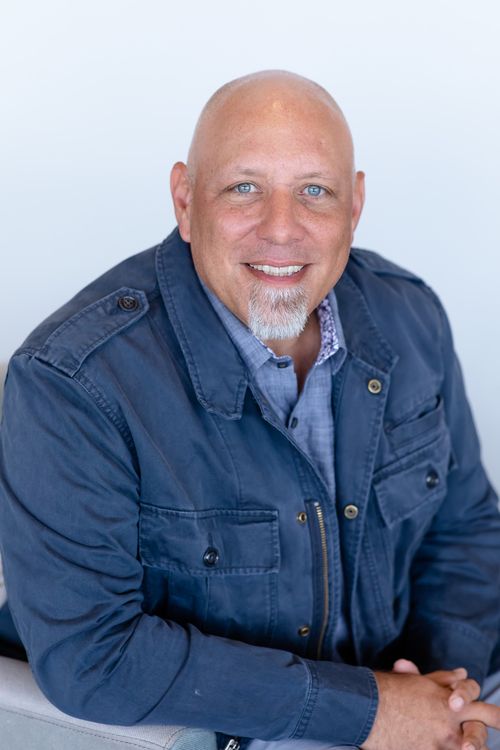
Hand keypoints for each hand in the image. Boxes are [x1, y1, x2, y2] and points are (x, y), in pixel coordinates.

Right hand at [361, 670, 499, 749]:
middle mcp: (449, 722)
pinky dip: (437, 749)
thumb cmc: (391, 690)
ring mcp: (439, 742)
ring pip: (463, 747)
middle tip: (474, 745)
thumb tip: (462, 673)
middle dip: (478, 741)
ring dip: (464, 745)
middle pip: (479, 735)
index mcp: (450, 701)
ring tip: (462, 746)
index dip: (498, 716)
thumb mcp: (419, 681)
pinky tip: (428, 746)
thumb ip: (443, 679)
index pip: (484, 708)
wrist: (366, 706)